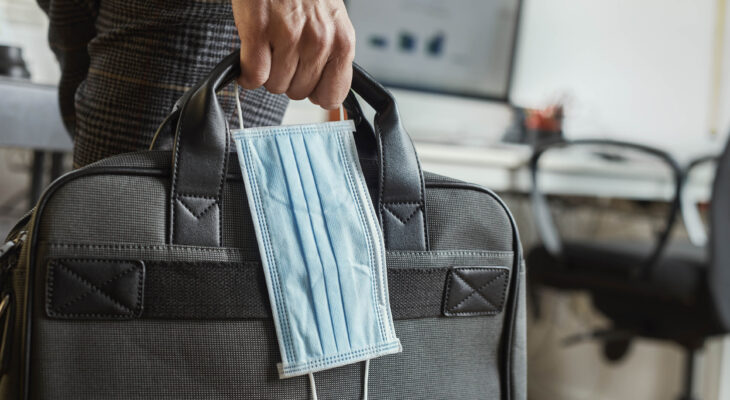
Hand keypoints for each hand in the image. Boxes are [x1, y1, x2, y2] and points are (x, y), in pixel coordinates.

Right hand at [233, 0, 355, 109]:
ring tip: (268, 47)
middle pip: (298, 93)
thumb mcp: (331, 21)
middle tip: (283, 54)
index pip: (332, 96)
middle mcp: (319, 42)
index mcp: (342, 42)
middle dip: (288, 78)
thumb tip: (325, 95)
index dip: (315, 92)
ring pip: (274, 85)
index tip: (307, 83)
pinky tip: (249, 56)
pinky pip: (253, 74)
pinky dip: (246, 72)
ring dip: (267, 72)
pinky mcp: (259, 30)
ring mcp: (289, 37)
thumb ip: (331, 55)